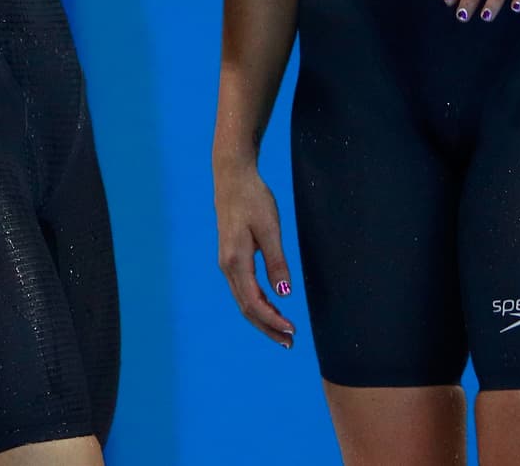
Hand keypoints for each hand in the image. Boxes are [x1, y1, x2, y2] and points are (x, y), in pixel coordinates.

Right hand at [214, 159, 296, 346]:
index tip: (292, 332)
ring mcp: (226, 262)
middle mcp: (227, 266)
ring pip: (243, 300)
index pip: (254, 303)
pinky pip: (242, 289)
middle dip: (268, 327)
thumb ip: (276, 262)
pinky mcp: (230, 256)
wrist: (233, 176)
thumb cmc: (253, 198)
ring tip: (283, 330)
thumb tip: (284, 294)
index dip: (273, 321)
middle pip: (246, 308)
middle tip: (290, 343)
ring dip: (262, 318)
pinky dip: (257, 303)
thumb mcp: (270, 228)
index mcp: (236, 261)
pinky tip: (271, 305)